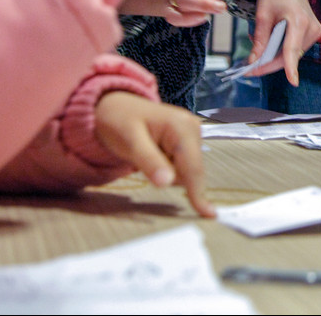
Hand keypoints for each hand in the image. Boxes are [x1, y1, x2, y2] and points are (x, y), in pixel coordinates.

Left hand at [93, 91, 214, 217]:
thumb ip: (149, 161)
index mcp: (182, 127)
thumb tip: (167, 183)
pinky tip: (153, 154)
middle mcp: (193, 128)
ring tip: (146, 154)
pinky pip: (182, 164)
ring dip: (168, 172)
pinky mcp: (187, 139)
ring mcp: (191, 133)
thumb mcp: (129, 142)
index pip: (193, 168)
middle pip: (191, 170)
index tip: (208, 215)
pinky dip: (168, 167)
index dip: (198, 192)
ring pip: (187, 170)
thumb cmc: (118, 121)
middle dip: (170, 176)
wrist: (112, 106)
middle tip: (142, 160)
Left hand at [231, 0, 320, 86]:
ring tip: (257, 46)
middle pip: (290, 55)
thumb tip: (254, 62)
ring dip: (274, 56)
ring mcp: (315, 29)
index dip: (291, 67)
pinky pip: (296, 48)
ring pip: (293, 54)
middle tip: (248, 69)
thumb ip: (259, 40)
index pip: (292, 49)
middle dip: (270, 63)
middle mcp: (312, 26)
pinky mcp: (314, 31)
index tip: (293, 82)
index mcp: (298, 20)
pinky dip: (282, 50)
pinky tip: (270, 41)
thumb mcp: (262, 15)